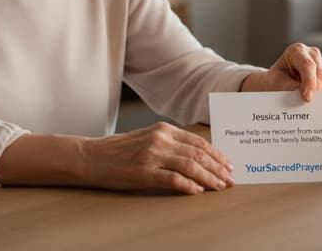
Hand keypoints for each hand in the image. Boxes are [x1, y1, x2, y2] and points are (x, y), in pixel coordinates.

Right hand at [82, 122, 234, 194]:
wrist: (92, 156)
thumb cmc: (119, 150)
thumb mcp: (148, 138)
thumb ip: (170, 143)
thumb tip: (198, 156)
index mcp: (164, 129)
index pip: (198, 142)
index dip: (216, 154)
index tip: (227, 164)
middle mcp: (160, 139)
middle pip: (198, 154)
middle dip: (217, 168)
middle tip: (229, 179)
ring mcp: (152, 155)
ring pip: (191, 166)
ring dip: (209, 178)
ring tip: (219, 187)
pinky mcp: (144, 172)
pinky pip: (173, 180)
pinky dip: (189, 186)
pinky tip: (198, 191)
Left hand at [240, 43, 321, 100]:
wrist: (277, 83)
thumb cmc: (275, 80)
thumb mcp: (276, 82)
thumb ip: (288, 86)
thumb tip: (299, 93)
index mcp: (297, 50)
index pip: (307, 65)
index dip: (309, 82)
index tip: (307, 98)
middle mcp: (312, 54)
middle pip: (320, 73)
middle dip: (316, 91)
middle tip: (309, 105)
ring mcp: (321, 63)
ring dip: (321, 95)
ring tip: (310, 106)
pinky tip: (315, 103)